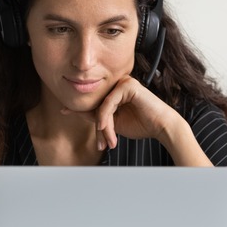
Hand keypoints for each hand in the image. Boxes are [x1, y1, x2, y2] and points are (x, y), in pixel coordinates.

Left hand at [62, 75, 180, 149]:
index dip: (79, 108)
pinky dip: (105, 117)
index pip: (95, 101)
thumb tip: (75, 111)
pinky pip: (108, 103)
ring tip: (109, 140)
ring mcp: (123, 82)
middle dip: (98, 128)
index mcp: (115, 91)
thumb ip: (98, 117)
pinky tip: (106, 128)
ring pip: (102, 106)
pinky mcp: (128, 85)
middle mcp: (118, 84)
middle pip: (97, 105)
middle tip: (102, 144)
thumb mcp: (114, 123)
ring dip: (104, 126)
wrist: (162, 127)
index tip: (64, 111)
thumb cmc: (141, 125)